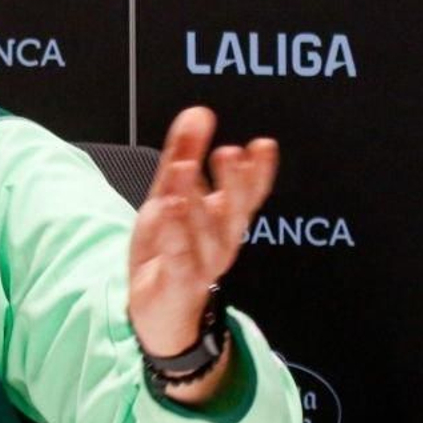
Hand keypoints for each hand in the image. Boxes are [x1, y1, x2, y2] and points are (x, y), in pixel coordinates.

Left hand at [129, 107, 277, 365]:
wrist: (160, 310)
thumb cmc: (171, 249)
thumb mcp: (172, 195)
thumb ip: (184, 154)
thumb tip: (198, 113)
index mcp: (222, 219)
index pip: (247, 193)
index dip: (257, 171)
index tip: (262, 146)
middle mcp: (219, 242)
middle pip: (233, 212)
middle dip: (235, 184)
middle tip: (228, 154)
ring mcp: (201, 265)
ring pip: (202, 234)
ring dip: (196, 203)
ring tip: (183, 172)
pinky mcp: (178, 284)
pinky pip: (179, 260)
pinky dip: (174, 238)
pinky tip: (167, 214)